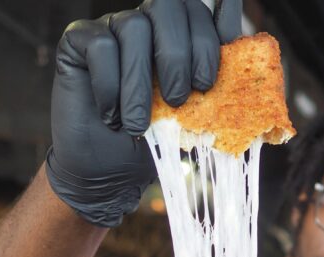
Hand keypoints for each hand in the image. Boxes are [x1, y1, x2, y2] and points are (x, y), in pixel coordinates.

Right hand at [46, 0, 241, 226]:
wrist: (109, 173)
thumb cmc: (153, 145)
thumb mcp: (192, 119)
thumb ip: (216, 90)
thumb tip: (243, 66)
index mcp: (181, 37)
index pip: (201, 12)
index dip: (207, 37)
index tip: (207, 80)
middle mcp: (148, 24)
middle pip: (167, 6)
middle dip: (178, 55)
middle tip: (179, 101)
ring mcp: (114, 28)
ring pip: (133, 27)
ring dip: (139, 84)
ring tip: (138, 125)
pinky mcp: (80, 41)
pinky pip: (100, 45)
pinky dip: (109, 85)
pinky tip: (111, 115)